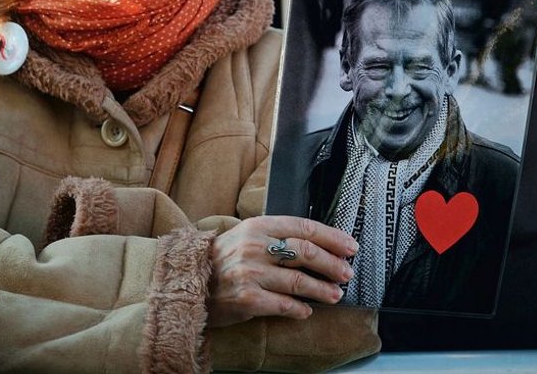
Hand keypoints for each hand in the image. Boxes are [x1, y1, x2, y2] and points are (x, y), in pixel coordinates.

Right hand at [207, 215, 357, 327]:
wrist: (187, 282)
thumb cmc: (223, 259)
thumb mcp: (247, 235)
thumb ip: (277, 235)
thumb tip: (317, 244)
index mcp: (258, 226)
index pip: (304, 227)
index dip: (332, 237)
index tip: (349, 246)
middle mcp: (255, 247)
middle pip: (306, 252)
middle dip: (332, 264)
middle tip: (346, 272)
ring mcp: (250, 273)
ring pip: (299, 281)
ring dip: (323, 290)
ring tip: (335, 294)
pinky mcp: (247, 299)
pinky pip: (283, 305)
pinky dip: (299, 309)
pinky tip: (307, 310)